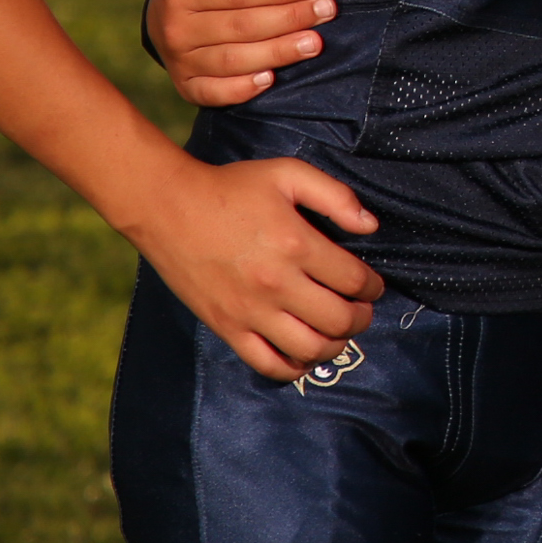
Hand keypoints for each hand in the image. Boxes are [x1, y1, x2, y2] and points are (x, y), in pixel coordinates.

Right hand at [128, 156, 384, 381]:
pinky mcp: (227, 328)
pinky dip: (294, 367)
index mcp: (297, 244)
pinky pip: (268, 364)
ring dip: (335, 345)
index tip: (373, 286)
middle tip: (361, 309)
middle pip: (339, 320)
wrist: (168, 207)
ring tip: (337, 332)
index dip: (373, 286)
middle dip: (361, 317)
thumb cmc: (232, 188)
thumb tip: (371, 226)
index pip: (354, 280)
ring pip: (310, 349)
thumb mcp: (288, 174)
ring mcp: (250, 311)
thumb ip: (335, 196)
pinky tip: (302, 353)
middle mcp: (277, 284)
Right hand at [147, 0, 330, 106]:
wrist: (163, 18)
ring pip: (234, 60)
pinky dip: (244, 89)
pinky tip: (272, 79)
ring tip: (314, 43)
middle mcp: (176, 28)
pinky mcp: (187, 88)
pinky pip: (216, 93)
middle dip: (289, 18)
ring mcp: (180, 62)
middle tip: (326, 11)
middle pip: (241, 26)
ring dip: (279, 52)